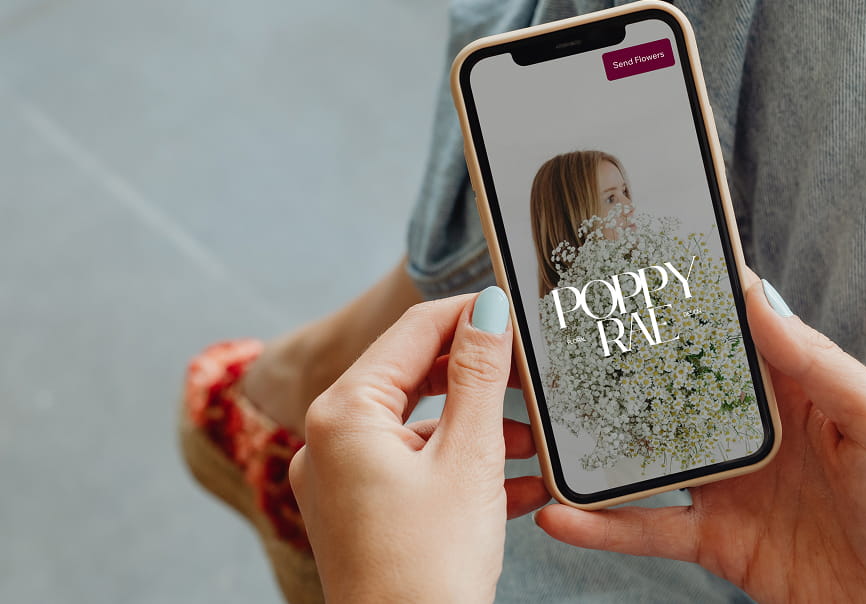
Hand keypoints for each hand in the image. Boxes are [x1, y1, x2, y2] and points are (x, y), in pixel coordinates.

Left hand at [289, 288, 549, 603]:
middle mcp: (330, 440)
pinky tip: (515, 484)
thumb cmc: (430, 566)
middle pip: (414, 377)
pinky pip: (415, 468)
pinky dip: (462, 466)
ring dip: (479, 428)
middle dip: (479, 378)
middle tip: (530, 374)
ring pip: (420, 426)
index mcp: (344, 414)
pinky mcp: (361, 512)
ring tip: (531, 444)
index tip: (513, 304)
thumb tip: (489, 308)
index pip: (412, 332)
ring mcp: (342, 479)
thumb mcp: (468, 456)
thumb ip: (480, 375)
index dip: (467, 312)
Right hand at [535, 275, 865, 603]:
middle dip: (618, 363)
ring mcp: (728, 485)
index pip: (728, 329)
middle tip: (558, 337)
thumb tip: (756, 298)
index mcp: (791, 387)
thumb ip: (817, 361)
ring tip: (538, 425)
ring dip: (594, 442)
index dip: (684, 298)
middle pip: (671, 387)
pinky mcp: (716, 541)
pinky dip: (603, 526)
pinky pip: (648, 530)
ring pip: (646, 454)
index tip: (631, 266)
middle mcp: (749, 430)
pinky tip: (562, 515)